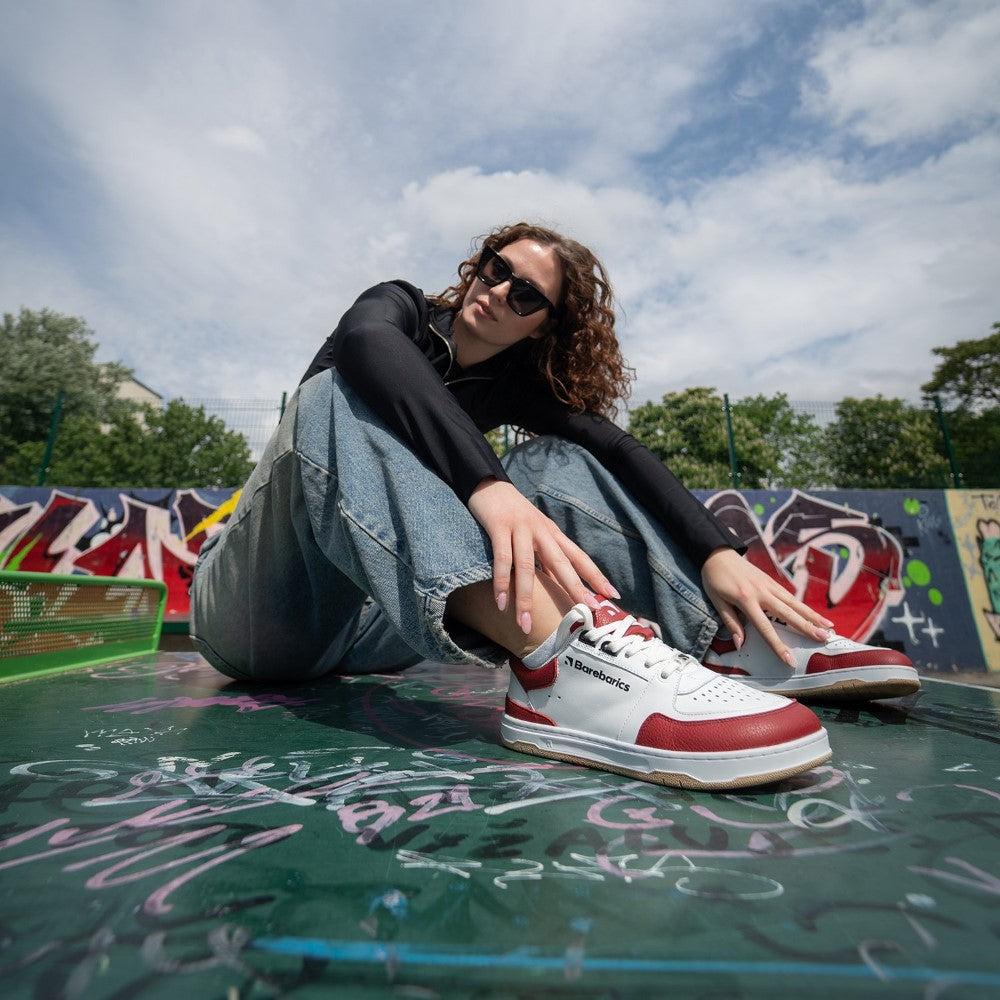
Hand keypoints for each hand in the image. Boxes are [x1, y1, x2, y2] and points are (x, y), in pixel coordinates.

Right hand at [467, 478, 616, 632]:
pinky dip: (501, 583)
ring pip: (526, 568)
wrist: (489, 485)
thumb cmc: (515, 515)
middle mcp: (541, 531)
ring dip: (526, 599)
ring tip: (525, 625)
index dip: (596, 576)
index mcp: (553, 534)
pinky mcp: (498, 527)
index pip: (579, 557)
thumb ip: (546, 558)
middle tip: (586, 610)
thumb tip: (560, 585)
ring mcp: (520, 529)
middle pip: (560, 563)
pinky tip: (501, 604)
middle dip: (574, 587)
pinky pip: (502, 559)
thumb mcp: (536, 535)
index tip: (613, 595)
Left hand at [700, 547, 834, 664]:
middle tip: (824, 640)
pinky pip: (790, 596)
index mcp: (746, 600)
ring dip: (812, 616)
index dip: (778, 645)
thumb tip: (740, 644)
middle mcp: (762, 592)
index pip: (765, 628)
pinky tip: (814, 615)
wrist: (718, 553)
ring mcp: (769, 585)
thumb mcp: (717, 601)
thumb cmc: (714, 579)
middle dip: (807, 628)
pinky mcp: (771, 581)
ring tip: (829, 627)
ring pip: (794, 603)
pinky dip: (803, 606)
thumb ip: (731, 622)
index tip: (789, 659)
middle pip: (788, 614)